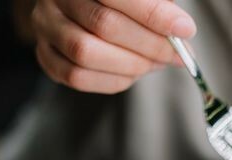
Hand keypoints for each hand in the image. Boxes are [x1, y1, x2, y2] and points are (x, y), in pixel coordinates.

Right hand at [31, 0, 195, 93]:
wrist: (80, 6)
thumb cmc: (120, 1)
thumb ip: (158, 6)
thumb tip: (181, 32)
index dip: (154, 14)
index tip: (185, 29)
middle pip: (104, 24)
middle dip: (149, 44)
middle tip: (176, 53)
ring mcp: (46, 26)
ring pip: (86, 53)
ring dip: (131, 64)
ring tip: (155, 63)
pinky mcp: (45, 55)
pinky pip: (77, 76)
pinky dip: (112, 80)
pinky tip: (132, 73)